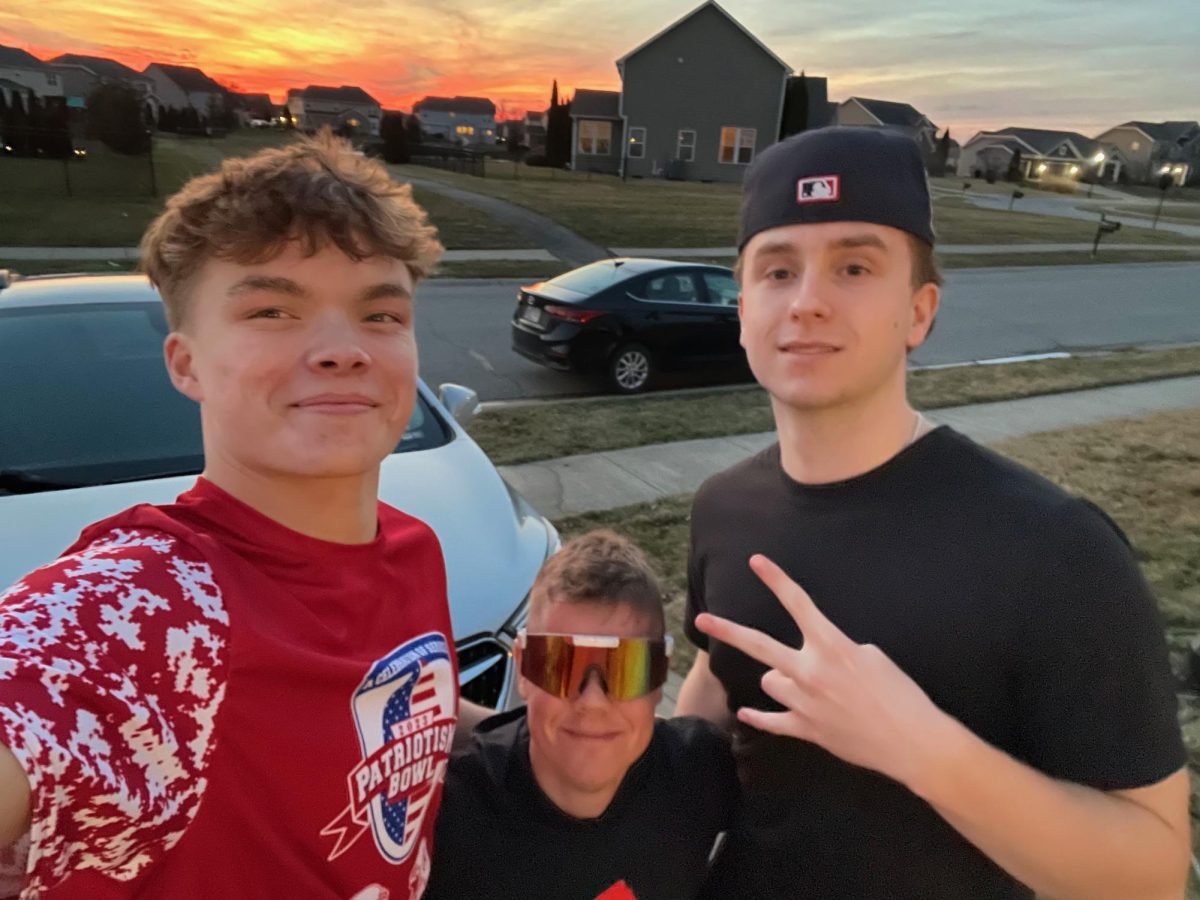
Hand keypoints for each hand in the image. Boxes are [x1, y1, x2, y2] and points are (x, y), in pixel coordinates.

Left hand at [694, 554, 958, 789]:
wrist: (911, 742)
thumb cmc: (900, 693)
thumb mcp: (872, 656)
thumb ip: (836, 649)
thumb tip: (816, 655)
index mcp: (831, 646)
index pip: (798, 603)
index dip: (776, 579)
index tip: (756, 561)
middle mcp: (810, 671)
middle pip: (759, 645)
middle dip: (728, 630)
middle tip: (703, 620)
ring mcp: (804, 702)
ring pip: (769, 681)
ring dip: (780, 679)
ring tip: (806, 686)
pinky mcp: (805, 730)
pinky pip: (770, 720)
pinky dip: (760, 716)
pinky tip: (746, 712)